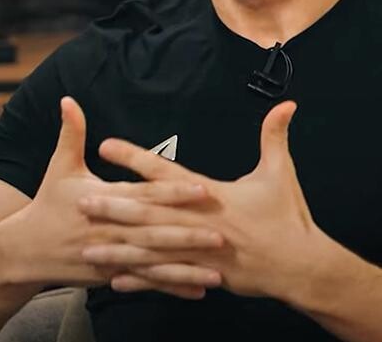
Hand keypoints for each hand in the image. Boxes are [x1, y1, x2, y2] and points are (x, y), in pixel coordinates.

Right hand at [0, 96, 214, 297]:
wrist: (25, 249)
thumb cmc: (47, 203)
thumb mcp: (60, 166)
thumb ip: (71, 132)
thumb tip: (68, 99)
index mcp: (101, 200)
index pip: (143, 195)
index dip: (172, 192)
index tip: (201, 189)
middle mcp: (109, 230)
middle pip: (154, 233)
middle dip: (187, 234)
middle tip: (221, 233)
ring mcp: (110, 257)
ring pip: (154, 263)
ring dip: (186, 267)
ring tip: (217, 269)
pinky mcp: (111, 275)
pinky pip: (146, 282)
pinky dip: (172, 286)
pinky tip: (199, 290)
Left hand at [79, 101, 324, 299]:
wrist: (301, 266)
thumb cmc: (288, 218)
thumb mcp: (281, 173)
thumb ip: (275, 137)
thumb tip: (286, 104)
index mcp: (210, 194)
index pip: (164, 172)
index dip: (134, 158)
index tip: (106, 146)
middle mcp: (198, 222)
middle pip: (147, 213)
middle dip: (113, 207)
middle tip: (81, 200)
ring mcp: (197, 251)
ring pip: (150, 249)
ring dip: (118, 247)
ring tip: (88, 246)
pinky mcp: (201, 274)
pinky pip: (164, 276)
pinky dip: (140, 278)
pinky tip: (115, 278)